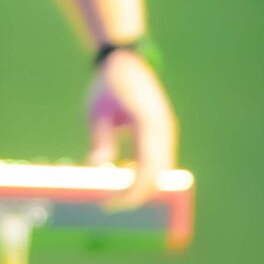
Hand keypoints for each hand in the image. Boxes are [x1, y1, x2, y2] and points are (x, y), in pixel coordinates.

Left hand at [88, 49, 176, 209]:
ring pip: (162, 171)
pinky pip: (161, 160)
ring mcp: (167, 130)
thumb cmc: (107, 84)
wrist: (125, 59)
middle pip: (157, 176)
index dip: (130, 194)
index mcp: (149, 124)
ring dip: (142, 185)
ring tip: (116, 191)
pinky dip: (146, 172)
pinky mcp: (165, 131)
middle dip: (136, 195)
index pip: (146, 171)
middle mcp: (164, 130)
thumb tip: (96, 166)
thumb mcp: (96, 112)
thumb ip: (100, 140)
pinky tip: (125, 171)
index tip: (109, 204)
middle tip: (110, 204)